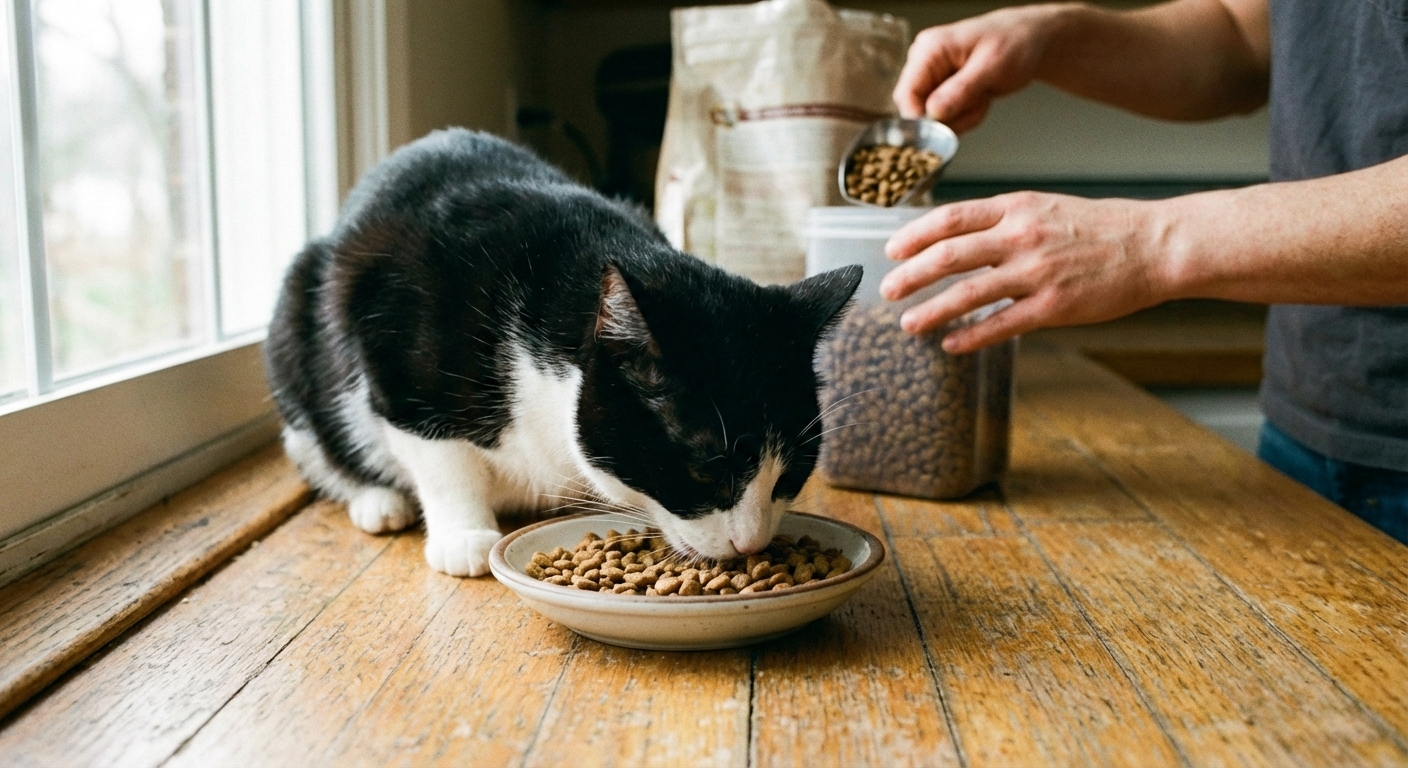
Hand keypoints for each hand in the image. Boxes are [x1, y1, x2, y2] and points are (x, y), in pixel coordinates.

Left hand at [879, 192, 1171, 352]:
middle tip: (887, 288)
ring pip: (968, 292)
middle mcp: (1021, 236)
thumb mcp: (1047, 207)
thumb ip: (1004, 220)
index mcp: (1017, 207)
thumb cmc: (1100, 227)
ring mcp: (1037, 272)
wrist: (1154, 245)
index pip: (951, 218)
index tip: (892, 250)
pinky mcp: (1053, 306)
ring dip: (931, 310)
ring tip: (907, 323)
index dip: (915, 235)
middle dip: (911, 274)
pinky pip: (1001, 323)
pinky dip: (970, 334)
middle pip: (949, 255)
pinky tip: (950, 343)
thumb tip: (958, 238)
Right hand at [893, 6, 1062, 132]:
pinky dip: (964, 116)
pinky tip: (980, 99)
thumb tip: (932, 112)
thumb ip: (961, 90)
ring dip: (960, 117)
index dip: (920, 119)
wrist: (1028, 40)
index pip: (906, 94)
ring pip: (932, 117)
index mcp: (930, 49)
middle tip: (978, 106)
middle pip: (916, 109)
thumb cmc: (1014, 43)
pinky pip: (944, 116)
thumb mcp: (991, 67)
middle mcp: (923, 61)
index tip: (943, 131)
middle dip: (948, 117)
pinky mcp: (940, 88)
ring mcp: (931, 75)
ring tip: (983, 98)